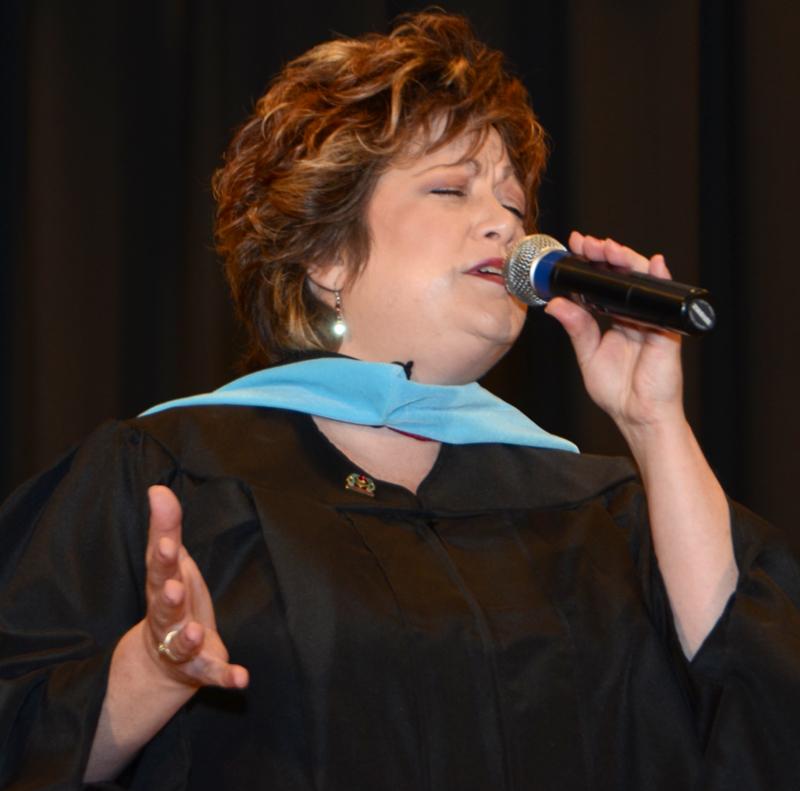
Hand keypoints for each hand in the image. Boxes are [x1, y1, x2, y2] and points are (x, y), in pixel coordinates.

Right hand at [142, 485, 248, 689]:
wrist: (162, 660)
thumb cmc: (170, 597)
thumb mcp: (170, 563)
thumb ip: (166, 528)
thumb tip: (158, 489)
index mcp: (162, 589)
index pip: (159, 571)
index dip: (163, 558)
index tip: (168, 543)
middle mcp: (166, 620)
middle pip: (165, 609)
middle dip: (169, 599)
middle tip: (175, 588)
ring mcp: (182, 648)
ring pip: (182, 644)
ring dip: (188, 638)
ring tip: (195, 631)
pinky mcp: (202, 668)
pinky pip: (212, 675)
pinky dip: (226, 677)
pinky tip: (242, 678)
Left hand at [544, 231, 684, 433]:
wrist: (638, 415)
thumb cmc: (618, 392)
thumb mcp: (588, 355)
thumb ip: (576, 328)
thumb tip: (556, 304)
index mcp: (615, 319)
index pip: (603, 284)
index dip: (591, 264)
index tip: (574, 247)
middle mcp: (633, 314)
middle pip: (622, 276)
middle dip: (605, 255)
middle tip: (587, 244)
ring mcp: (651, 318)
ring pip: (642, 281)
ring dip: (626, 260)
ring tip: (608, 249)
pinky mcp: (665, 329)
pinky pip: (665, 300)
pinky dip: (660, 279)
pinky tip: (653, 264)